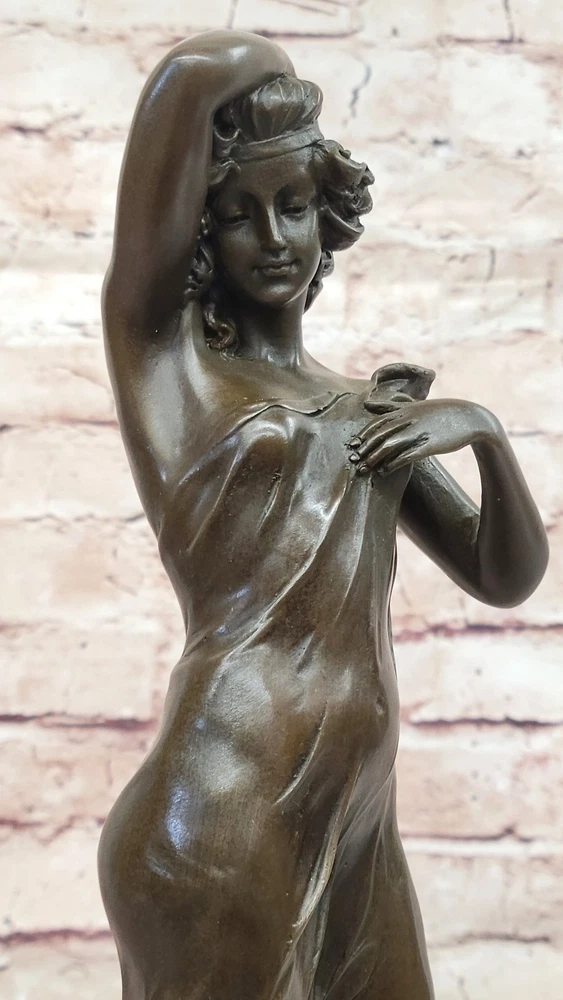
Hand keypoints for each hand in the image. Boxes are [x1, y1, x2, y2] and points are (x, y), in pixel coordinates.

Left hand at [347, 398, 497, 475]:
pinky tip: (385, 471)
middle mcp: (408, 419)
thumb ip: (394, 405)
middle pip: (379, 435)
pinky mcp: (428, 445)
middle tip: (353, 460)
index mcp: (405, 409)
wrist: (471, 419)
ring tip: (365, 469)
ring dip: (374, 458)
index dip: (363, 435)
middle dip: (364, 448)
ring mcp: (418, 432)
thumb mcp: (417, 404)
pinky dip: (392, 464)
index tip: (353, 445)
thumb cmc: (443, 413)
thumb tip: (371, 403)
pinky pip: (405, 456)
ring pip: (388, 446)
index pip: (377, 422)